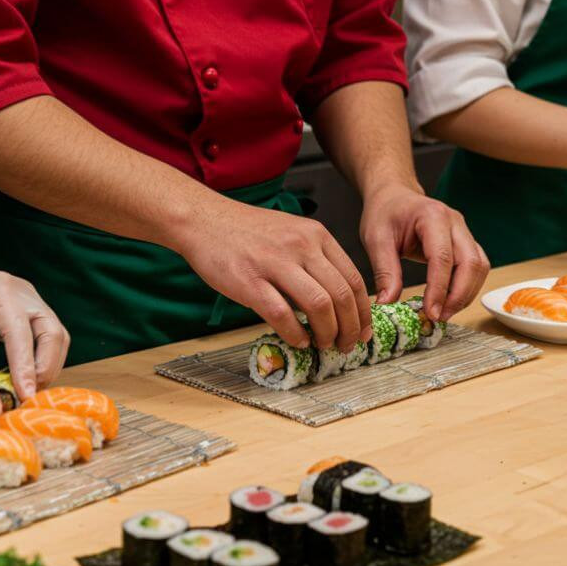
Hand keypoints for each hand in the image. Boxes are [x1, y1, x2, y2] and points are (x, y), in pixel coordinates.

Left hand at [0, 249, 68, 399]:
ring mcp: (34, 302)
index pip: (20, 330)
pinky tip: (28, 379)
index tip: (23, 394)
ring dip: (49, 367)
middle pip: (52, 332)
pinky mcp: (36, 313)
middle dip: (46, 368)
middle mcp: (25, 293)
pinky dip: (45, 362)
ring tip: (29, 391)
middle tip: (29, 396)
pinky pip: (52, 340)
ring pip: (58, 337)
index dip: (25, 364)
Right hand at [176, 200, 370, 351]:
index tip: (362, 330)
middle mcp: (301, 246)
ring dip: (327, 333)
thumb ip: (315, 261)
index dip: (363, 312)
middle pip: (341, 295)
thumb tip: (337, 302)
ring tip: (323, 345)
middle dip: (350, 328)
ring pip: (319, 306)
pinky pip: (282, 315)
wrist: (203, 220)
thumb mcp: (292, 234)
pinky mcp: (249, 281)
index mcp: (316, 235)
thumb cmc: (246, 232)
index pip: (353, 279)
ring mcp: (275, 262)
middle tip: (346, 345)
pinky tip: (298, 341)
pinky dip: (296, 334)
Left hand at [359, 184, 488, 321]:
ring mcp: (464, 231)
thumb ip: (385, 271)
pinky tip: (449, 301)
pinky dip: (467, 287)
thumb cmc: (385, 213)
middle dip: (459, 295)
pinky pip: (476, 267)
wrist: (394, 195)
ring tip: (444, 313)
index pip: (443, 257)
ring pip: (480, 267)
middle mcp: (455, 222)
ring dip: (466, 294)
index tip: (430, 313)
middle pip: (471, 263)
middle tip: (439, 318)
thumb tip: (388, 304)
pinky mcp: (466, 242)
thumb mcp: (376, 239)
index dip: (439, 289)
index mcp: (432, 216)